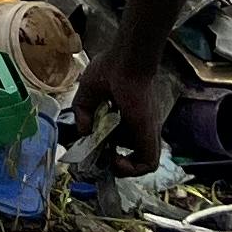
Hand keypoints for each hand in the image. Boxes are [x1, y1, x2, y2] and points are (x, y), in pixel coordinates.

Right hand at [74, 52, 178, 174]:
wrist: (126, 62)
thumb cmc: (108, 70)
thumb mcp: (86, 93)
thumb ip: (82, 113)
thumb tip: (83, 133)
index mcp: (125, 115)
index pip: (119, 139)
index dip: (106, 147)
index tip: (93, 145)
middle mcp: (137, 126)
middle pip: (130, 152)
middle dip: (113, 159)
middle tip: (99, 155)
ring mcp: (145, 132)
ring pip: (141, 162)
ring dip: (124, 168)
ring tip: (108, 161)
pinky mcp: (149, 136)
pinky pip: (148, 163)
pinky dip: (132, 169)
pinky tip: (115, 160)